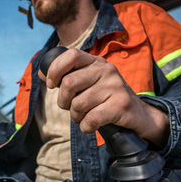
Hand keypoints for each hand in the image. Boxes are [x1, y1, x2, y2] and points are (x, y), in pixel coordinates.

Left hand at [38, 48, 168, 145]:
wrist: (139, 116)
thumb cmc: (107, 99)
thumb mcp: (90, 83)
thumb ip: (68, 77)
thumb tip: (41, 74)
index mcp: (96, 62)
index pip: (71, 55)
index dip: (55, 69)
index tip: (51, 84)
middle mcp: (106, 70)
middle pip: (69, 83)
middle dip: (63, 101)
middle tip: (70, 107)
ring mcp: (115, 86)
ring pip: (78, 104)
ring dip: (76, 117)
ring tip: (84, 117)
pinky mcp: (121, 104)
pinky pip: (91, 119)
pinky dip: (86, 127)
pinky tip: (91, 125)